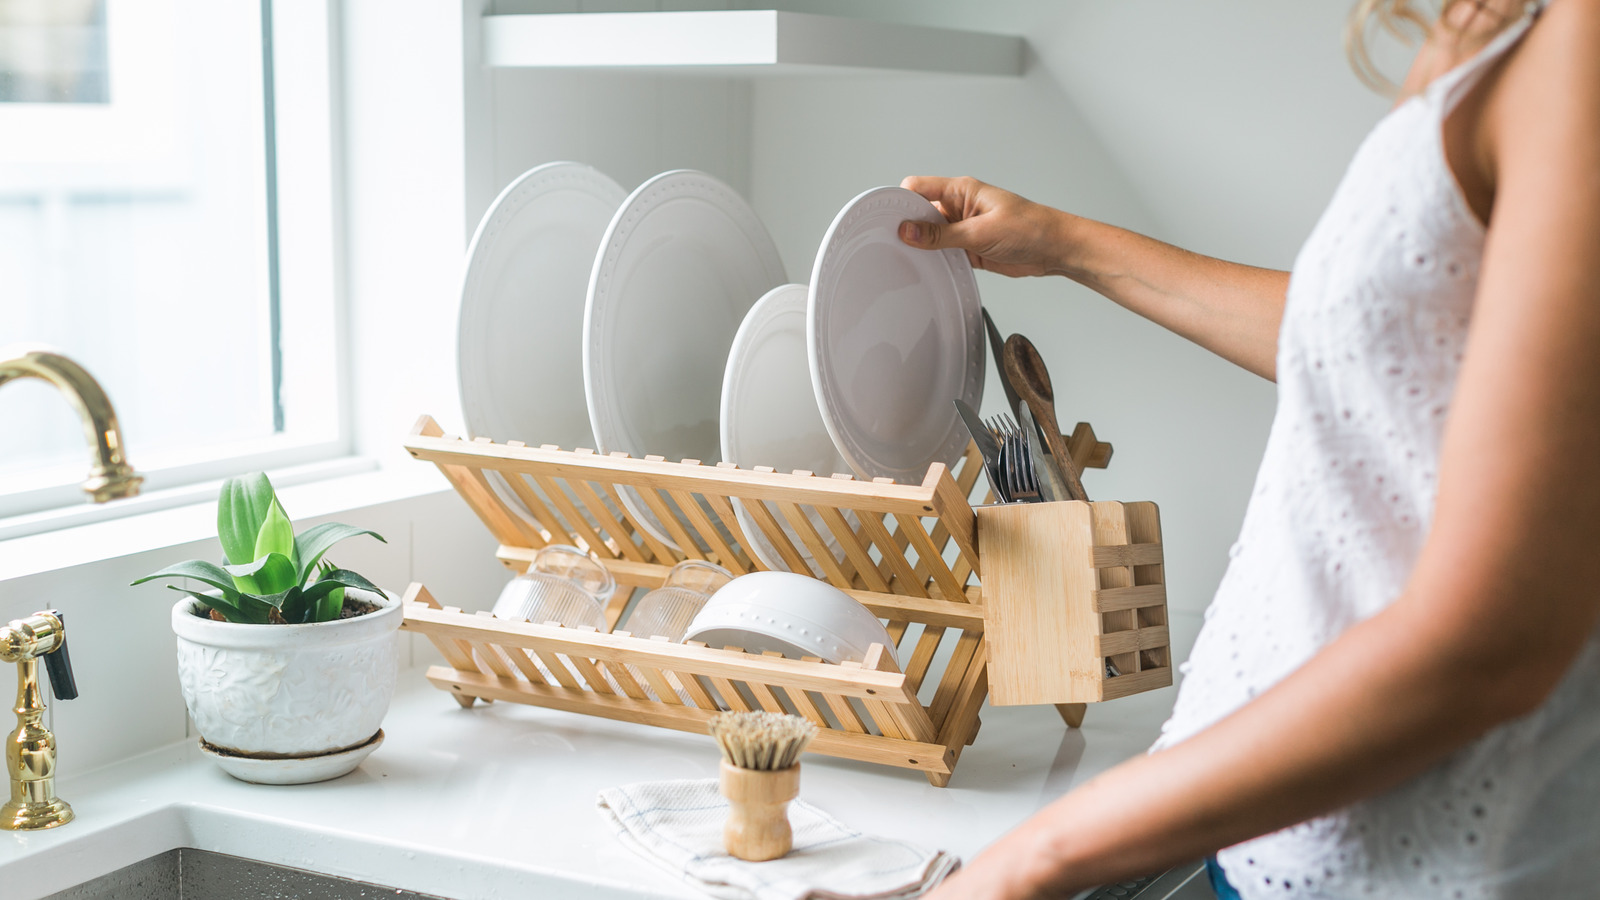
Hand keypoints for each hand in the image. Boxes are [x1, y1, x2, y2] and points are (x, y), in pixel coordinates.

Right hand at [897, 176, 1067, 277]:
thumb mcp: (981, 231)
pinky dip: (935, 262)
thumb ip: (942, 234)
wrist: (1055, 249)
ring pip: (930, 236)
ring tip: (909, 260)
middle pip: (919, 213)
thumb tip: (909, 231)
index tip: (887, 220)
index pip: (918, 188)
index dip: (900, 202)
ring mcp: (962, 228)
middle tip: (894, 244)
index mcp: (960, 190)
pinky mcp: (968, 248)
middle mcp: (958, 207)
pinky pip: (942, 253)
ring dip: (922, 248)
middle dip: (907, 228)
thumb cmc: (1030, 227)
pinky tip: (929, 270)